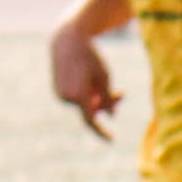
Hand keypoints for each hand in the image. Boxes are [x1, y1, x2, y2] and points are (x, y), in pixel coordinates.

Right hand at [50, 25, 122, 141]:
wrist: (67, 42)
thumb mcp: (104, 76)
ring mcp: (60, 96)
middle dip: (106, 104)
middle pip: (91, 110)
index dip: (101, 131)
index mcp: (79, 95)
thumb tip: (112, 116)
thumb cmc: (89, 57)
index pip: (91, 120)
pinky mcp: (58, 92)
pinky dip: (85, 94)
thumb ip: (108, 97)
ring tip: (99, 80)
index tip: (111, 140)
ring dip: (95, 98)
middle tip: (122, 93)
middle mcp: (67, 98)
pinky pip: (76, 99)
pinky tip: (86, 77)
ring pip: (83, 105)